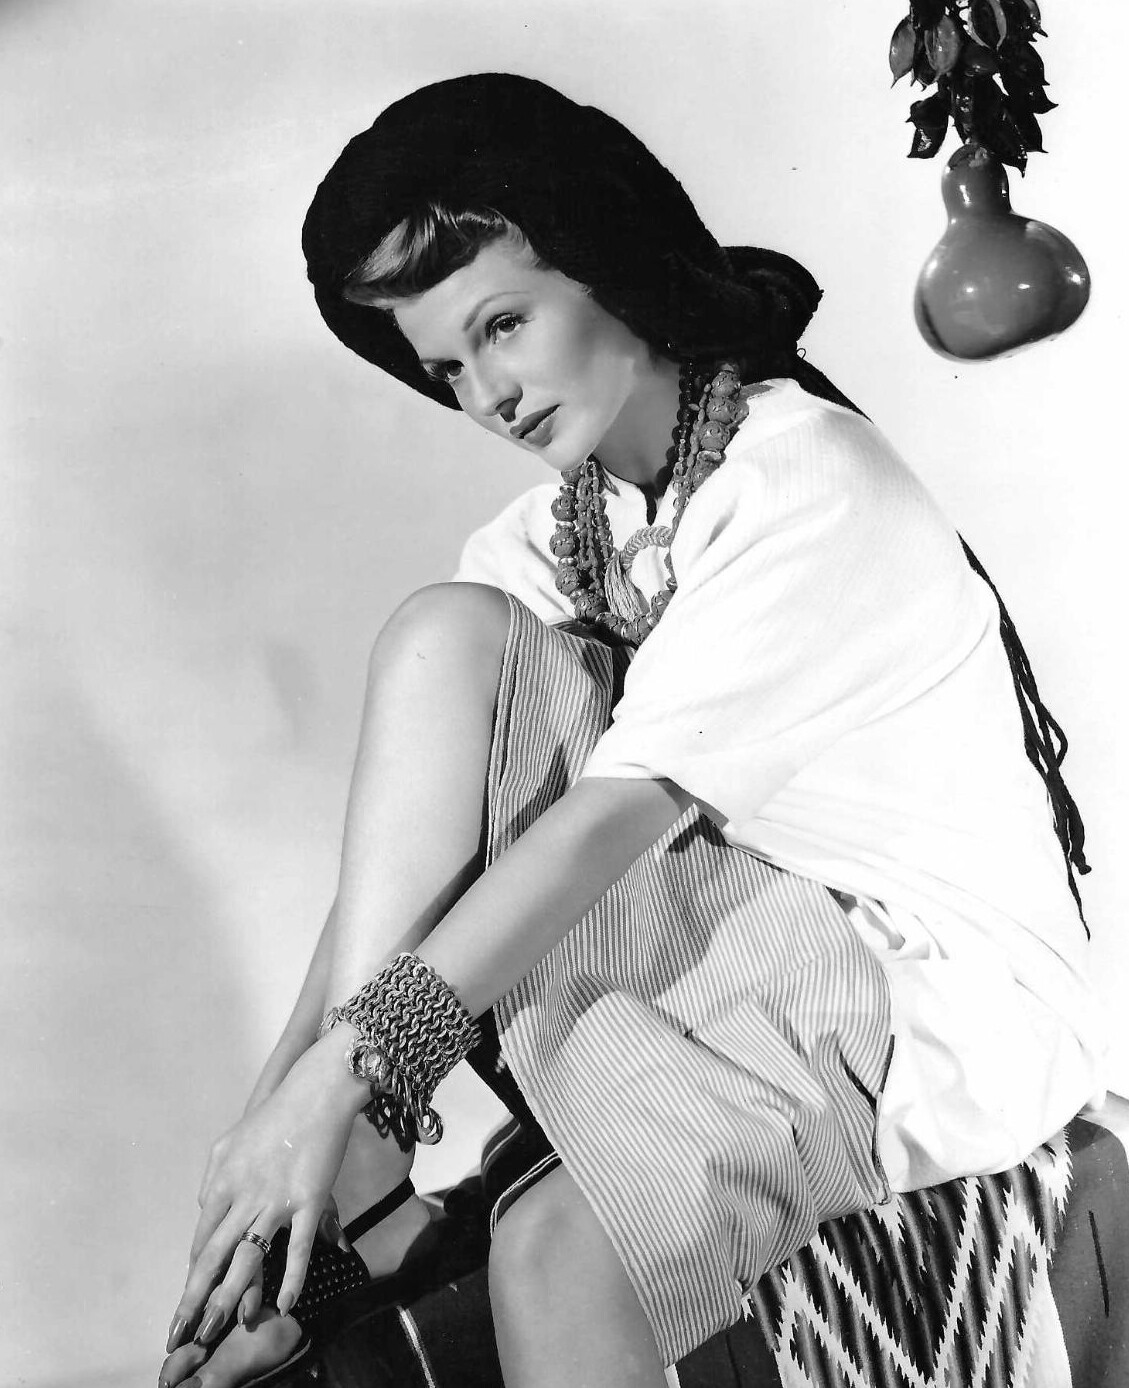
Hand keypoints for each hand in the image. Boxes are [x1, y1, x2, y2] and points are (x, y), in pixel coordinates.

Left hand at [166, 1030, 367, 1354]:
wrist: (317, 1091)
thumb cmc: (276, 1114)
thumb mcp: (231, 1141)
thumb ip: (215, 1178)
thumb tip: (206, 1209)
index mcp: (223, 1181)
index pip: (203, 1238)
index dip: (195, 1274)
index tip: (188, 1303)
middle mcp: (244, 1194)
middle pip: (214, 1256)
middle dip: (195, 1300)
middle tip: (180, 1336)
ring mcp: (276, 1200)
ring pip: (248, 1258)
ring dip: (232, 1298)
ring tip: (217, 1330)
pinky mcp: (309, 1200)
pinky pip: (297, 1247)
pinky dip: (290, 1278)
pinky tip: (285, 1304)